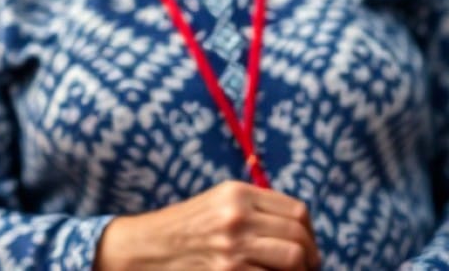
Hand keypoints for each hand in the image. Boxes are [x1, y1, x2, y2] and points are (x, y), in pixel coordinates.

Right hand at [93, 180, 319, 269]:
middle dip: (310, 257)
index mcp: (237, 193)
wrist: (146, 249)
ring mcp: (234, 247)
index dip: (309, 233)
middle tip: (305, 267)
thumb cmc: (183, 229)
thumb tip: (300, 231)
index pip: (297, 212)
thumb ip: (254, 208)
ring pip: (295, 259)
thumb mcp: (216, 203)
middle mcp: (237, 216)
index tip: (306, 246)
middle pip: (300, 237)